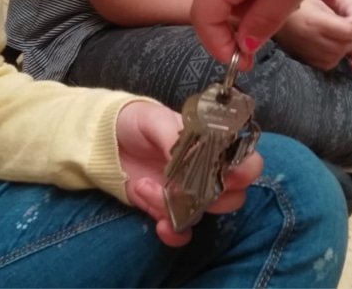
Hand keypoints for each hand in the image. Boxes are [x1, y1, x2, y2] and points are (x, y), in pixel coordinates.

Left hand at [116, 101, 263, 246]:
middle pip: (233, 196)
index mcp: (213, 145)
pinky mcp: (167, 210)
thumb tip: (190, 156)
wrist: (105, 139)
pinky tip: (159, 225)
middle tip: (185, 185)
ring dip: (177, 207)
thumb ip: (173, 136)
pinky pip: (182, 231)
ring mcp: (188, 194)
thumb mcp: (154, 118)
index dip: (245, 170)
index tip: (229, 172)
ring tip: (146, 186)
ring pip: (203, 214)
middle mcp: (207, 172)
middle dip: (213, 196)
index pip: (246, 160)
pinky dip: (174, 233)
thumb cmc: (138, 121)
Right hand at [189, 0, 351, 70]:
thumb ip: (263, 21)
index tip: (243, 64)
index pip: (203, 17)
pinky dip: (253, 0)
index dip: (218, 46)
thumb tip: (245, 46)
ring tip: (273, 25)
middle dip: (228, 35)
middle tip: (256, 54)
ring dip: (244, 18)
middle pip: (211, 7)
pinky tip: (278, 2)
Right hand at [274, 0, 351, 70]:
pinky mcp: (308, 63)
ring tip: (337, 34)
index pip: (351, 31)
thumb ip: (333, 1)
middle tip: (346, 25)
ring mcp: (310, 55)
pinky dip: (335, 55)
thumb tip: (345, 2)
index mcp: (315, 23)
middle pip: (349, 45)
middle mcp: (313, 42)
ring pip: (341, 55)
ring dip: (345, 46)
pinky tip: (328, 44)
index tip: (350, 17)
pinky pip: (330, 64)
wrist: (271, 21)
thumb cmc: (295, 5)